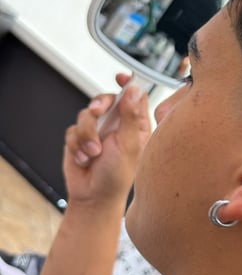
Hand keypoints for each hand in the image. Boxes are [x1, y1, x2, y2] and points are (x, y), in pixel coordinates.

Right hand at [63, 74, 150, 207]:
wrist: (93, 197)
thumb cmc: (117, 176)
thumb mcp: (128, 145)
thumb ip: (129, 116)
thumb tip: (134, 89)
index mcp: (134, 126)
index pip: (133, 97)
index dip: (128, 85)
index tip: (121, 77)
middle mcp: (116, 126)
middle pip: (106, 100)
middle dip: (99, 105)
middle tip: (97, 112)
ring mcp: (97, 131)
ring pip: (85, 114)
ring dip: (87, 135)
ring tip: (93, 154)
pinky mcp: (79, 139)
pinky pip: (72, 130)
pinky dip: (76, 145)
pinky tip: (84, 159)